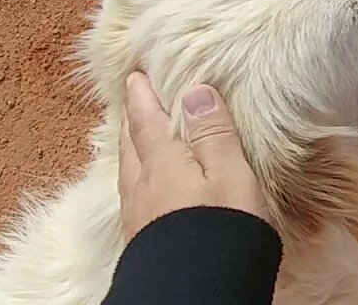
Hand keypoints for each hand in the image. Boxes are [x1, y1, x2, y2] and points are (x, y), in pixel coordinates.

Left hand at [117, 71, 270, 239]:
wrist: (196, 290)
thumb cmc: (220, 228)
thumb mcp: (229, 173)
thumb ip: (213, 133)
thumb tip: (195, 90)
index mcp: (163, 164)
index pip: (147, 121)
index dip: (142, 96)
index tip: (135, 74)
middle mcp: (142, 187)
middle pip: (130, 145)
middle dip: (131, 120)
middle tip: (132, 102)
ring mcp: (138, 216)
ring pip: (128, 172)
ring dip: (131, 150)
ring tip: (136, 140)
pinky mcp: (142, 239)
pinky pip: (133, 195)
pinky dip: (137, 178)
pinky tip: (146, 188)